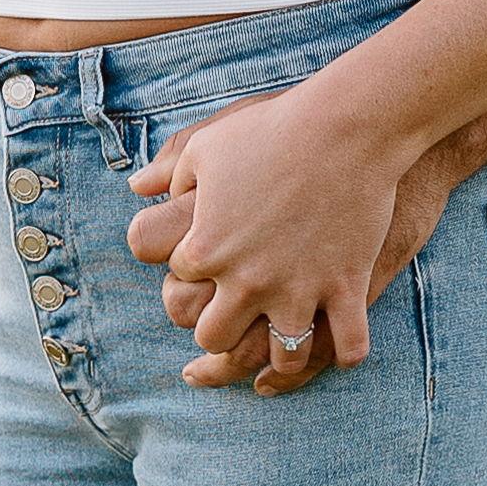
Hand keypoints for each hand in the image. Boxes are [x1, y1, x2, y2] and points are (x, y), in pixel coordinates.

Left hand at [130, 110, 466, 392]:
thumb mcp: (205, 145)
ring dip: (280, 359)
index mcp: (205, 248)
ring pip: (282, 357)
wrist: (345, 126)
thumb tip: (138, 187)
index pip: (176, 286)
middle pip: (214, 337)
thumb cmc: (271, 129)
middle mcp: (246, 281)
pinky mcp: (346, 288)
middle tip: (229, 322)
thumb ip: (167, 171)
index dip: (187, 275)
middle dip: (218, 333)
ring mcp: (298, 290)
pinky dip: (347, 354)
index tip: (202, 264)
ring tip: (283, 347)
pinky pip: (348, 345)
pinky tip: (343, 351)